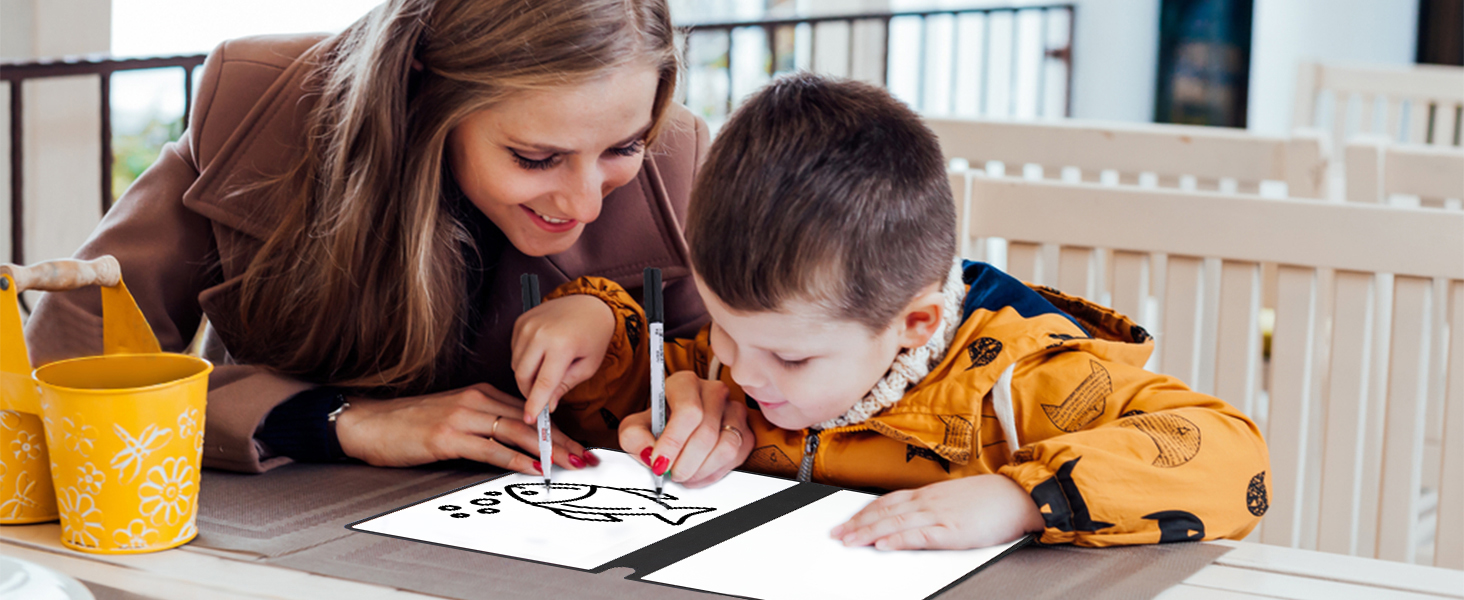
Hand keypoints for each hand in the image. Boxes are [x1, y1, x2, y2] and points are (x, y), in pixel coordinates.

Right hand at [334, 383, 595, 472]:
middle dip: (563, 440)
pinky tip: (533, 468)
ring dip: (548, 450)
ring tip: (572, 463)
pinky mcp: (447, 436)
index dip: (558, 429)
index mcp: (479, 394)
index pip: (530, 411)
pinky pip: (489, 449)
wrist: (369, 423)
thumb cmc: (409, 425)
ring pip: (516, 432)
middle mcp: (475, 401)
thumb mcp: (454, 417)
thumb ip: (484, 425)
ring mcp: (462, 417)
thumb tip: (516, 444)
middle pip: (530, 421)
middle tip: (587, 455)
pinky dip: (514, 459)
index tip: (580, 444)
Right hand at [511, 294, 615, 422]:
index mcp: (561, 345)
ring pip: (516, 365)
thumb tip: (548, 405)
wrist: (589, 304)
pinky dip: (525, 360)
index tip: (530, 419)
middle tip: (543, 398)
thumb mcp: (588, 365)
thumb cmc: (594, 335)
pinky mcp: (520, 322)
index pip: (543, 383)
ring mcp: (527, 325)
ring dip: (527, 376)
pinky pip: (515, 351)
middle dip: (530, 392)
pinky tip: (541, 356)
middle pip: (522, 376)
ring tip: (547, 372)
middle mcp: (540, 333)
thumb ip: (565, 386)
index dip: (535, 404)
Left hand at [618, 371, 752, 487]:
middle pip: (707, 432)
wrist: (675, 431)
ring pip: (726, 446)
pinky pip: (737, 457)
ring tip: (684, 475)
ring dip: (701, 470)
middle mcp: (713, 391)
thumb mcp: (635, 428)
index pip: (688, 411)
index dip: (674, 441)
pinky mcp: (745, 431)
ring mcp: (733, 410)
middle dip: (686, 462)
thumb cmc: (657, 425)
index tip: (660, 462)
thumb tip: (649, 453)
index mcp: (685, 383)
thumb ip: (634, 438)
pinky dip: (714, 473)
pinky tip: (698, 473)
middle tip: (672, 474)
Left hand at [829, 474, 1043, 549]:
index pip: (886, 502)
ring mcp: (939, 514)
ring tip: (849, 541)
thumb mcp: (954, 501)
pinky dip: (899, 540)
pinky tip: (883, 545)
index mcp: (928, 494)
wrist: (1019, 496)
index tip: (846, 522)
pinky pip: (920, 535)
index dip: (863, 513)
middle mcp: (928, 501)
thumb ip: (932, 508)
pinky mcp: (952, 530)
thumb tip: (913, 519)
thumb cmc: (991, 500)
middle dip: (857, 524)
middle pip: (884, 512)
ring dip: (869, 532)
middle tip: (836, 534)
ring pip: (895, 523)